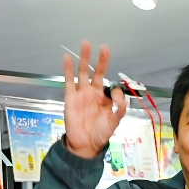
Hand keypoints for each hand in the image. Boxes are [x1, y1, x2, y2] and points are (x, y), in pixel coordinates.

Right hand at [63, 41, 125, 158]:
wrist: (86, 144)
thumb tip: (118, 92)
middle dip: (99, 60)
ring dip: (84, 58)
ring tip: (85, 44)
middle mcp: (93, 92)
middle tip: (103, 47)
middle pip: (96, 72)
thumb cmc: (101, 132)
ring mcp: (81, 93)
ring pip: (82, 72)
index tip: (116, 94)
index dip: (115, 87)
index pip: (111, 84)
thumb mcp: (115, 119)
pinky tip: (68, 58)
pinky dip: (68, 69)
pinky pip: (69, 81)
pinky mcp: (71, 97)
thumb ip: (120, 106)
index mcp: (105, 97)